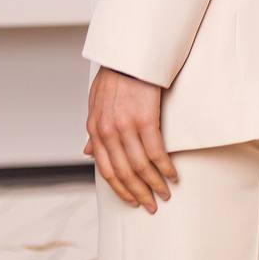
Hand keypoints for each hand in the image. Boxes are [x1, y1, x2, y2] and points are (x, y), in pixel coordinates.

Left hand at [84, 65, 178, 211]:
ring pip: (140, 166)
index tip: (133, 201)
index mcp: (95, 129)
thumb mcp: (95, 103)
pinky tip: (172, 174)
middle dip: (139, 193)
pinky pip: (156, 151)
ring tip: (165, 193)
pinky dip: (165, 167)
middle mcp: (107, 131)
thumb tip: (86, 154)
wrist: (129, 54)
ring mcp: (125, 125)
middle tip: (151, 205)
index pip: (107, 170)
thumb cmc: (114, 76)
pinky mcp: (145, 118)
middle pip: (124, 173)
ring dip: (154, 184)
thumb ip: (93, 131)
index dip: (120, 190)